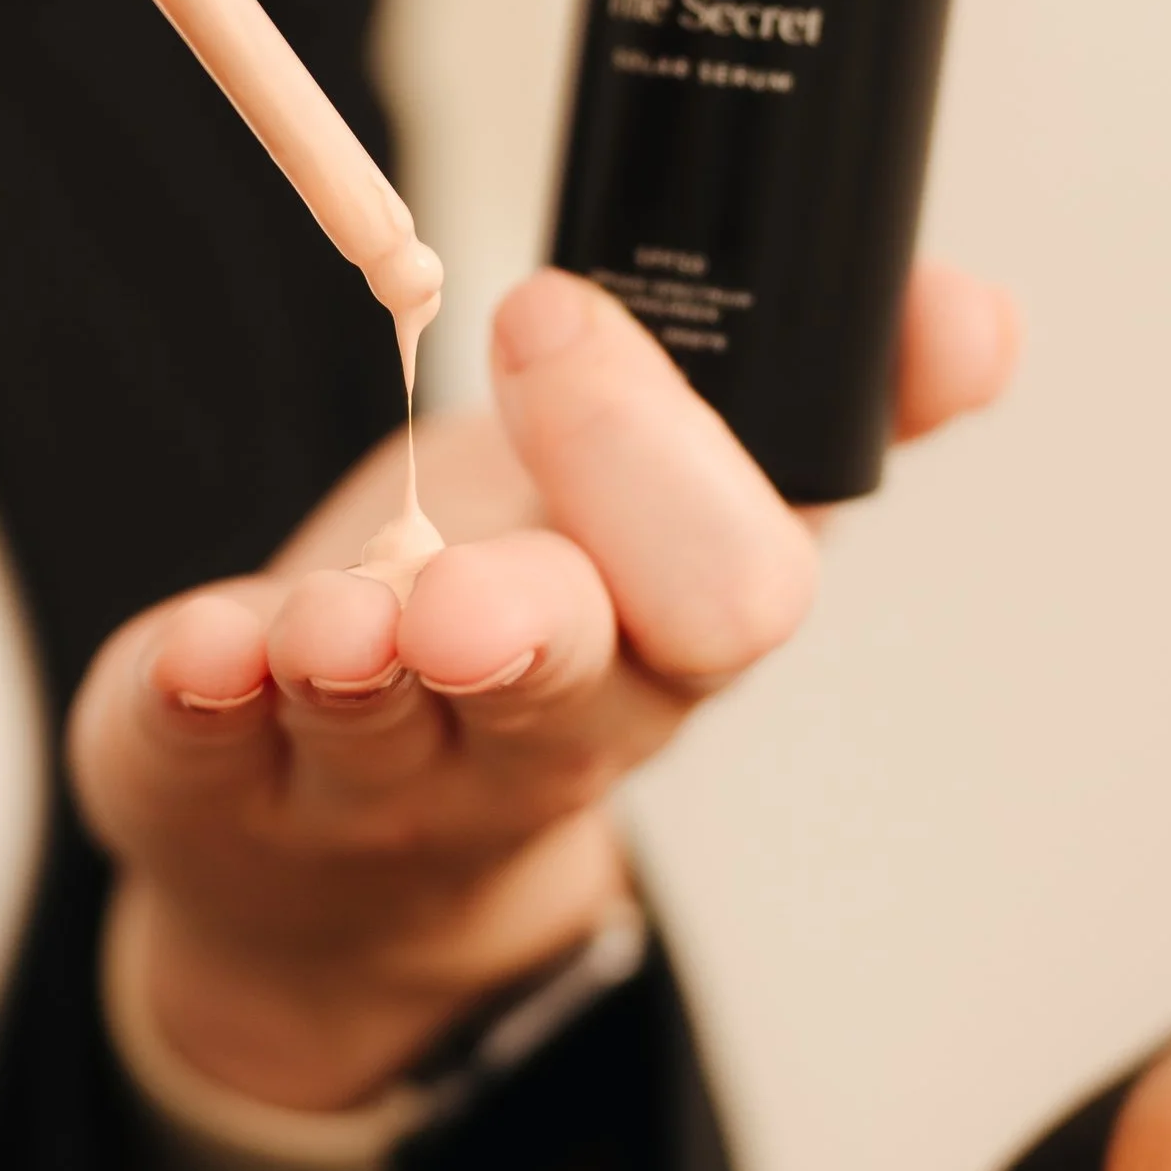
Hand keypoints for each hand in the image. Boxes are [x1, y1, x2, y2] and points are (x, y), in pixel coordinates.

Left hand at [69, 261, 1022, 1112]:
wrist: (337, 860)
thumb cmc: (530, 614)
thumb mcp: (678, 511)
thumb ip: (821, 406)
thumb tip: (970, 312)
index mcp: (665, 630)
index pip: (728, 583)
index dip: (656, 462)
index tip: (551, 310)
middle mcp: (537, 717)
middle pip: (572, 685)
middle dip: (533, 626)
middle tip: (472, 593)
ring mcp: (376, 764)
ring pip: (387, 724)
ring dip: (360, 666)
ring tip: (331, 622)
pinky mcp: (218, 778)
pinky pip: (210, 751)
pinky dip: (202, 696)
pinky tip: (200, 649)